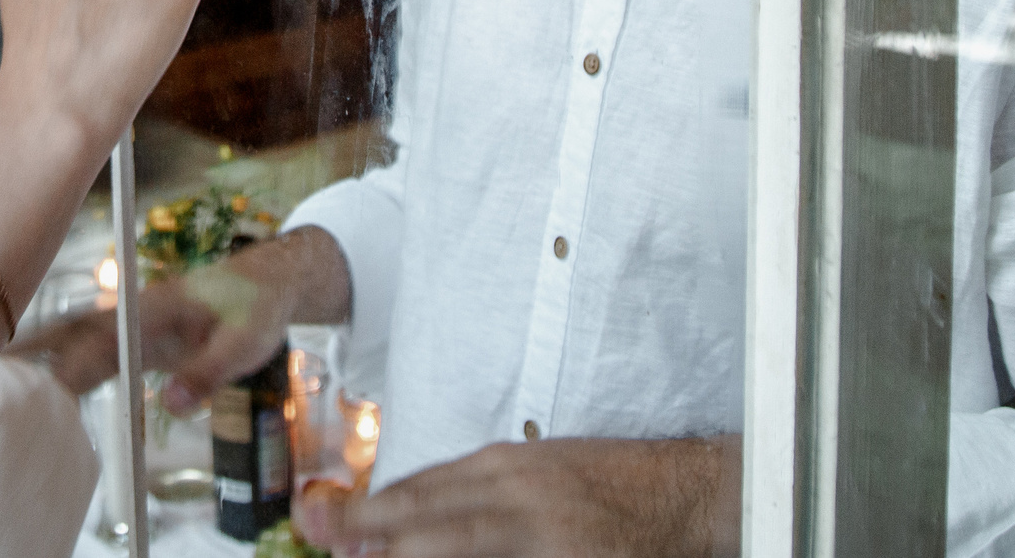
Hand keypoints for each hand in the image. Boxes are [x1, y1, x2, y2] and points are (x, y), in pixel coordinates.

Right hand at [5, 227, 347, 398]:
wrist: (268, 281)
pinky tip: (31, 372)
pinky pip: (87, 347)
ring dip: (37, 350)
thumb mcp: (246, 344)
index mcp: (155, 309)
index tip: (43, 387)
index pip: (103, 340)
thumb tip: (171, 404)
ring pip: (73, 335)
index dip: (71, 363)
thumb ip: (209, 372)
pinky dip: (56, 356)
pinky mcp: (133, 337)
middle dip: (34, 349)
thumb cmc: (257, 309)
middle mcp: (134, 313)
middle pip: (73, 330)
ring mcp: (131, 323)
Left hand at [295, 436, 739, 557]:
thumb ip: (470, 491)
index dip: (369, 513)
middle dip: (374, 536)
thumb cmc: (605, 484)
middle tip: (332, 547)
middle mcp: (520, 494)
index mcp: (505, 465)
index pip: (421, 490)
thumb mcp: (532, 471)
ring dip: (413, 553)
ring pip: (462, 544)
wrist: (685, 494)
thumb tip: (398, 517)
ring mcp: (547, 535)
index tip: (328, 528)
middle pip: (431, 518)